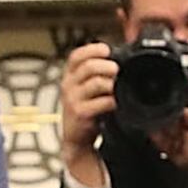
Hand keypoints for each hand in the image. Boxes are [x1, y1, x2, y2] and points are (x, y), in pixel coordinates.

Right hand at [55, 44, 117, 176]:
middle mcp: (68, 85)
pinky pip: (101, 102)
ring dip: (113, 83)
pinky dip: (113, 101)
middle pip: (89, 66)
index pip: (77, 55)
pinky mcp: (80, 113)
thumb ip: (96, 75)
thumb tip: (118, 61)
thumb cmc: (86, 111)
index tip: (107, 50)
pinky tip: (117, 103)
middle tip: (119, 71)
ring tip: (119, 87)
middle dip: (108, 66)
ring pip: (96, 82)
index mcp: (70, 76)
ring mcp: (73, 99)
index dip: (92, 49)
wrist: (76, 139)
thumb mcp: (86, 90)